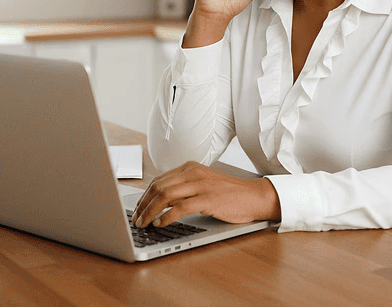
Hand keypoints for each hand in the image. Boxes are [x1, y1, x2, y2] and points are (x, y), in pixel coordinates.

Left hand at [131, 161, 280, 228]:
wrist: (255, 196)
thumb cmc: (230, 193)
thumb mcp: (204, 183)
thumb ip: (184, 187)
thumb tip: (160, 201)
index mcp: (190, 167)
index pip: (159, 179)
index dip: (144, 195)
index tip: (137, 208)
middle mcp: (193, 173)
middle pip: (158, 186)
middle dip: (143, 204)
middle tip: (136, 218)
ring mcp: (201, 185)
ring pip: (165, 195)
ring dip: (150, 211)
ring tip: (144, 223)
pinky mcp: (208, 199)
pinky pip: (180, 207)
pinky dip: (166, 216)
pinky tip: (160, 223)